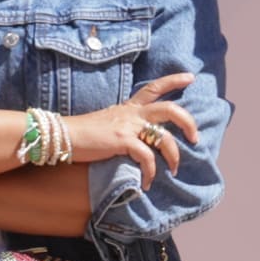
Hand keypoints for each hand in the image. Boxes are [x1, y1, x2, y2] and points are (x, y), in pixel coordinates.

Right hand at [70, 72, 203, 180]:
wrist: (64, 136)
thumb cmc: (84, 134)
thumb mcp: (109, 123)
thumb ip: (126, 126)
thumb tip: (140, 140)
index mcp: (129, 107)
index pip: (154, 87)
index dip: (173, 81)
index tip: (190, 78)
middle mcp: (132, 113)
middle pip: (169, 109)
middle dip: (188, 122)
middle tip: (195, 138)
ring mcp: (128, 126)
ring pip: (164, 137)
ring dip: (174, 155)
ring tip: (174, 169)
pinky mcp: (122, 141)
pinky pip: (147, 157)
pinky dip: (151, 172)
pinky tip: (148, 182)